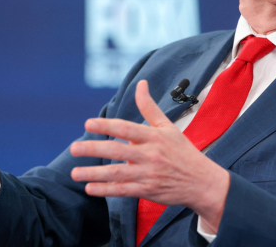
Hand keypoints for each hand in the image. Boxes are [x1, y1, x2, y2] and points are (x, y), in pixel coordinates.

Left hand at [70, 80, 229, 232]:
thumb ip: (150, 107)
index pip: (127, 128)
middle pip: (117, 151)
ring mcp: (148, 174)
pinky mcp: (147, 190)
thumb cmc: (183, 151)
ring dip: (94, 173)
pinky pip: (122, 191)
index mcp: (154, 137)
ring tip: (75, 172)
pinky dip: (105, 190)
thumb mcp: (168, 127)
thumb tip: (141, 84)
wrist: (201, 181)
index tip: (88, 123)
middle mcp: (150, 155)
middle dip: (93, 149)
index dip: (107, 125)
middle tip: (74, 148)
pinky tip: (90, 188)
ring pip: (116, 173)